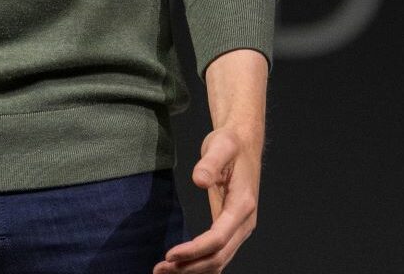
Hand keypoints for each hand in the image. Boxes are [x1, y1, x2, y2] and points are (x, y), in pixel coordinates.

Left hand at [155, 126, 260, 273]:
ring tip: (163, 271)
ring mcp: (239, 228)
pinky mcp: (231, 229)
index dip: (194, 250)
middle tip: (159, 268)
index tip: (169, 254)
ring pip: (218, 260)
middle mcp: (244, 222)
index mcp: (243, 205)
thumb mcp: (221, 145)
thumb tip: (199, 180)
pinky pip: (218, 255)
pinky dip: (200, 265)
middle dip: (189, 267)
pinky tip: (180, 267)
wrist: (244, 143)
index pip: (218, 238)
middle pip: (218, 256)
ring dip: (193, 270)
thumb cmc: (231, 144)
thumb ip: (210, 162)